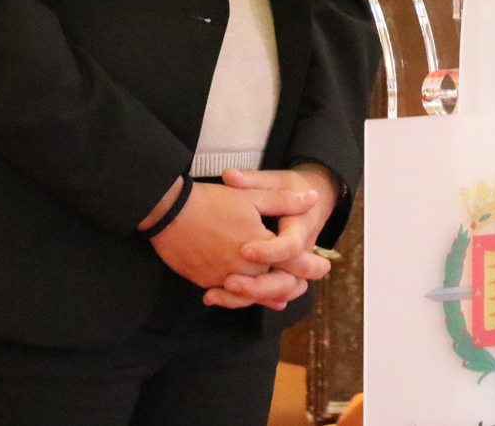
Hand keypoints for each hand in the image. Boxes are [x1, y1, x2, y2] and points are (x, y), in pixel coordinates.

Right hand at [142, 177, 316, 303]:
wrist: (168, 212)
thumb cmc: (211, 201)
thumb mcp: (251, 196)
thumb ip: (284, 201)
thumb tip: (312, 198)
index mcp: (261, 247)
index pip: (294, 262)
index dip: (312, 265)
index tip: (325, 267)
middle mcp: (244, 268)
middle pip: (275, 285)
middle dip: (292, 286)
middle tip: (303, 285)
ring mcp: (223, 278)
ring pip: (252, 295)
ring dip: (267, 295)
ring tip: (279, 297)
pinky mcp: (206, 281)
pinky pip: (228, 295)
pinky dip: (240, 296)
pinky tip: (244, 294)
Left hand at [208, 164, 338, 309]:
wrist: (311, 202)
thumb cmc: (290, 189)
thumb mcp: (274, 180)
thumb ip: (252, 180)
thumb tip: (228, 175)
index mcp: (301, 228)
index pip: (291, 247)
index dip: (269, 251)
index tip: (243, 249)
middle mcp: (301, 254)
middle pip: (288, 282)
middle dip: (259, 286)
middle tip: (229, 281)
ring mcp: (292, 269)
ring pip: (278, 295)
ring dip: (249, 298)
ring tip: (216, 292)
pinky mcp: (279, 277)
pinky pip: (267, 298)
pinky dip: (243, 300)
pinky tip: (214, 296)